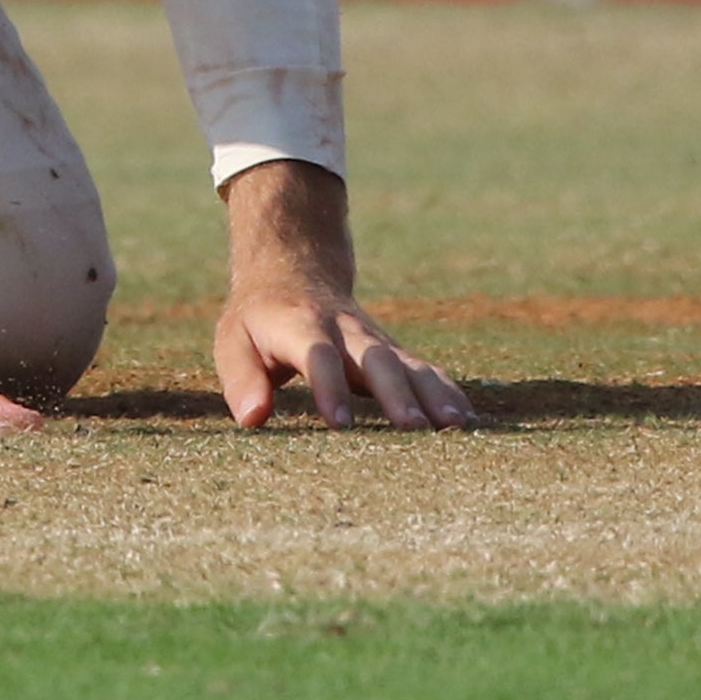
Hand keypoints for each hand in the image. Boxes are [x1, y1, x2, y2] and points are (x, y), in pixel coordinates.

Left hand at [210, 160, 472, 430]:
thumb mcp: (233, 341)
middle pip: (374, 359)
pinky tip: (467, 421)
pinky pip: (424, 370)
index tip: (340, 423)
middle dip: (394, 393)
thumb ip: (242, 379)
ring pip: (408, 364)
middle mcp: (345, 330)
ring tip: (455, 426)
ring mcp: (374, 340)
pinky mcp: (393, 352)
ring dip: (432, 393)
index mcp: (300, 326)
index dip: (329, 386)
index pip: (318, 355)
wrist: (296, 272)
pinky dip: (447, 392)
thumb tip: (253, 418)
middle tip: (412, 428)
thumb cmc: (259, 321)